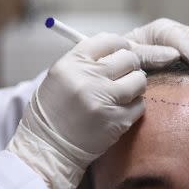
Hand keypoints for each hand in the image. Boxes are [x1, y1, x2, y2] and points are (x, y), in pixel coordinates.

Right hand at [7, 33, 145, 188]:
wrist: (49, 148)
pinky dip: (134, 107)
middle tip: (125, 73)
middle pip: (128, 58)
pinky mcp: (117, 121)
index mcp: (71, 64)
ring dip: (135, 85)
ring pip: (139, 80)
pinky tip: (119, 111)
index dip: (119, 45)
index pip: (107, 40)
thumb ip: (86, 60)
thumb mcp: (59, 76)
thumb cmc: (53, 110)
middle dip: (130, 65)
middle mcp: (88, 79)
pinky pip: (140, 105)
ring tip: (123, 93)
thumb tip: (118, 48)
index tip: (122, 51)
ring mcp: (105, 100)